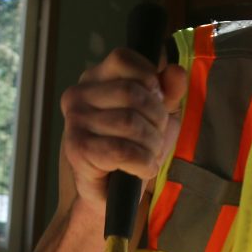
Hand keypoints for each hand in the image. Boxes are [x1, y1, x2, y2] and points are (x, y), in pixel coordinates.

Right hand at [60, 47, 185, 207]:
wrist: (113, 194)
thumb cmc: (133, 149)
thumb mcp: (157, 115)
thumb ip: (169, 91)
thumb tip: (176, 72)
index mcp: (95, 79)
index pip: (124, 58)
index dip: (150, 80)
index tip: (157, 103)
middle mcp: (78, 95)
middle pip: (132, 92)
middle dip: (156, 119)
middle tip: (155, 138)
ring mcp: (75, 122)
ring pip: (130, 122)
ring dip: (151, 145)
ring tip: (148, 155)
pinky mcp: (78, 149)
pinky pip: (123, 151)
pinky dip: (143, 163)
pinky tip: (142, 169)